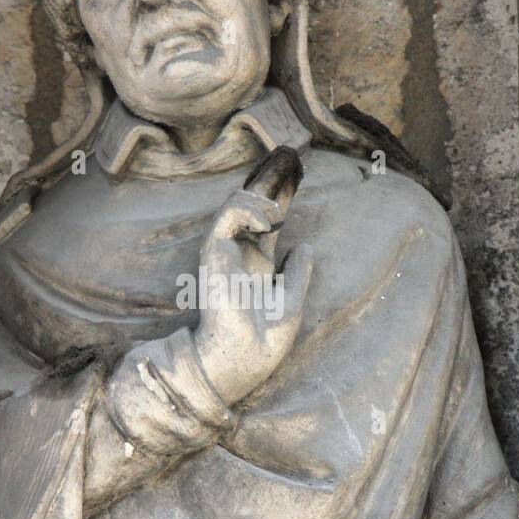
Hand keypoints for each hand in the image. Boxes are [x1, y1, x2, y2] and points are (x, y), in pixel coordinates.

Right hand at [194, 176, 312, 407]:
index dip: (280, 200)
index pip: (268, 224)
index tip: (295, 179)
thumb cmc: (266, 339)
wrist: (246, 356)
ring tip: (278, 212)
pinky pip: (226, 218)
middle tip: (289, 162)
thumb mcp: (292, 300)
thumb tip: (304, 246)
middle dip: (269, 184)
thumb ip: (297, 273)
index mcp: (258, 266)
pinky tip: (268, 221)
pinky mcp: (214, 253)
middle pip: (251, 207)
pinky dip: (247, 211)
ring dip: (259, 199)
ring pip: (235, 206)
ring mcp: (226, 253)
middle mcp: (241, 256)